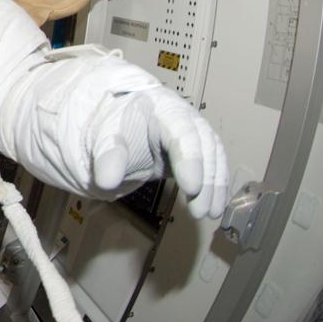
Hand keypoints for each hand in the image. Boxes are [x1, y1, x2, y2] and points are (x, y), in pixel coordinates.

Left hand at [89, 82, 229, 219]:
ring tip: (210, 214)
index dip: (190, 159)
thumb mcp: (106, 137)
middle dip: (206, 179)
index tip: (191, 187)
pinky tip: (215, 207)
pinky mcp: (198, 150)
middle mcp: (185, 117)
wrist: (121, 122)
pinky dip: (216, 187)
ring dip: (215, 187)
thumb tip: (107, 183)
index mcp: (163, 108)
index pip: (182, 130)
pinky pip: (214, 166)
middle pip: (204, 145)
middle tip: (199, 210)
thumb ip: (109, 156)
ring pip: (214, 157)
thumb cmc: (115, 126)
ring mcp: (195, 133)